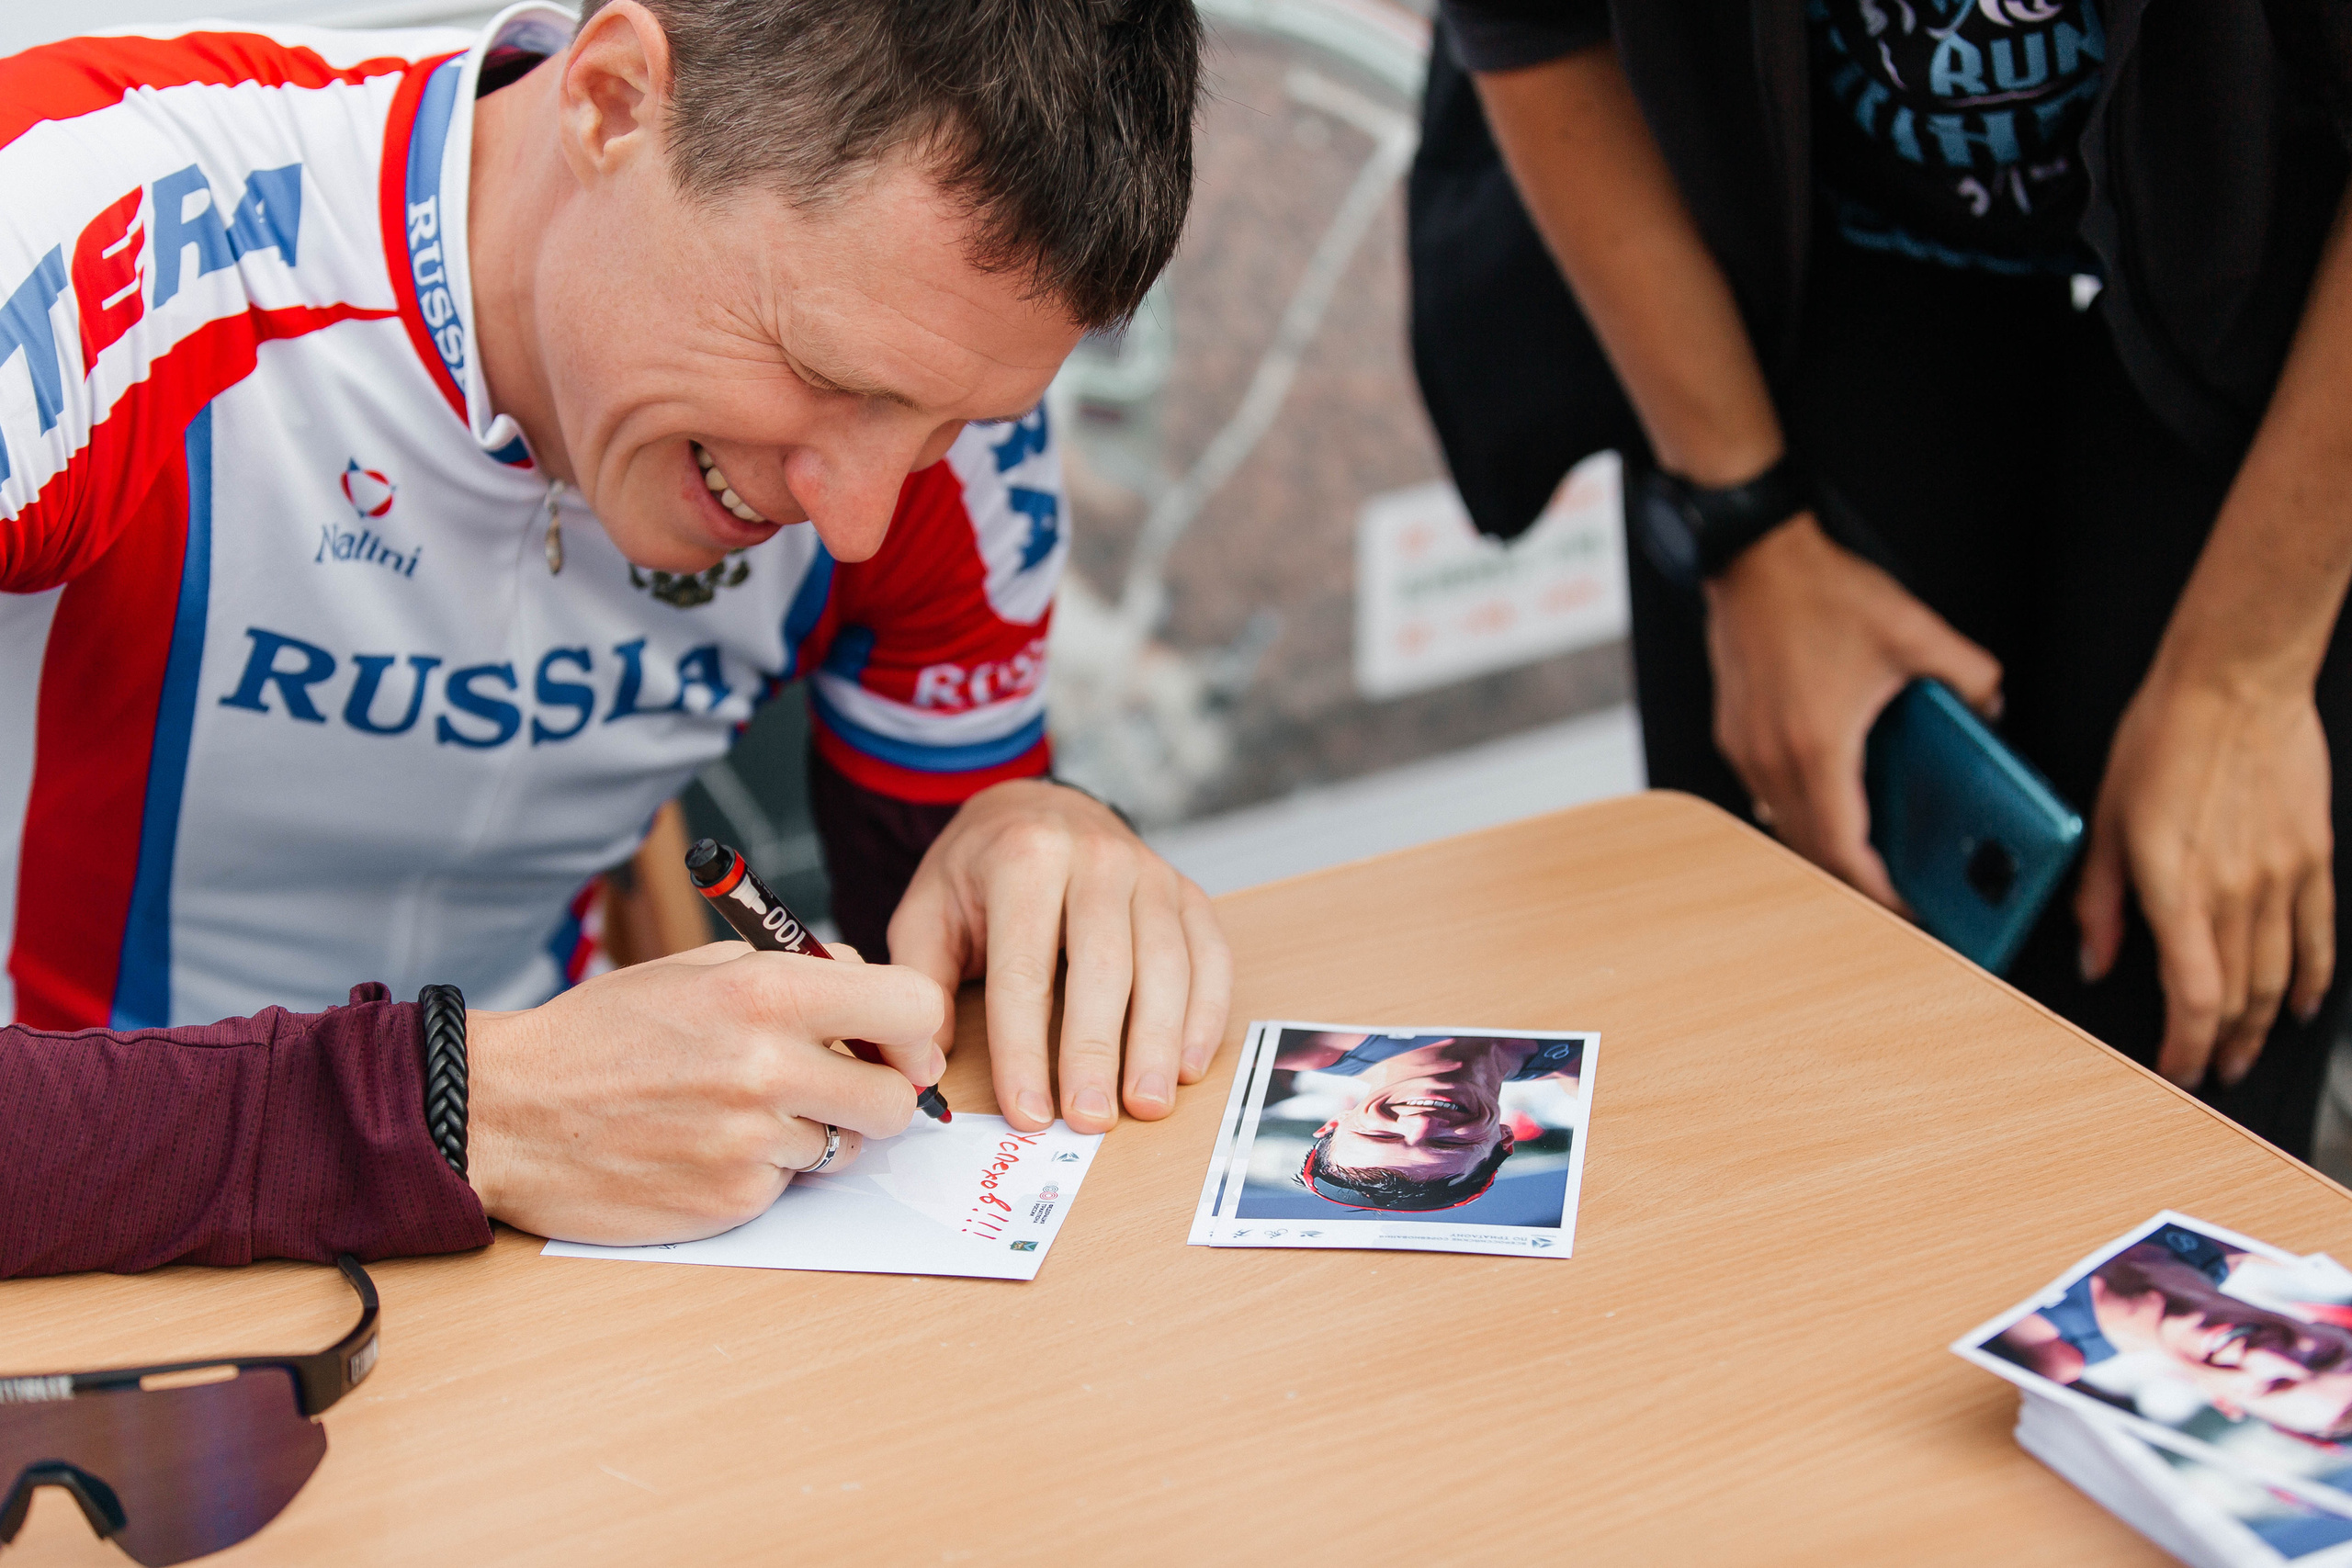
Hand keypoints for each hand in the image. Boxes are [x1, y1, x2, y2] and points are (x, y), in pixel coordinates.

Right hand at [465, 941, 946, 1243]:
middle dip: (877, 1096)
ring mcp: (751, 1141)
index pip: (912, 1005)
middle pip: (898, 1100)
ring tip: (744, 1111)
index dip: (915, 1029)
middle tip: (836, 1087)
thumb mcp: (700, 967)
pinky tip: (708, 1147)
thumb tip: (873, 992)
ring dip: (814, 1133)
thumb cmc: (606, 1031)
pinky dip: (764, 1169)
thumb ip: (797, 972)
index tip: (896, 1042)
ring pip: (845, 1147)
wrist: (508, 1110)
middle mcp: (768, 1066)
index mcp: (766, 991)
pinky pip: (790, 1185)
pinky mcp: (732, 1200)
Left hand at [888, 778, 1232, 1133]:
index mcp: (1024, 859)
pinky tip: (1187, 1065)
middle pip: (1104, 968)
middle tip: (1091, 1119)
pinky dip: (1205, 1014)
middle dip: (1097, 1052)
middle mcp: (1095, 858)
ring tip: (1146, 1105)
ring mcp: (1150, 873)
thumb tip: (930, 1065)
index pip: (1024, 970)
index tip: (1027, 1113)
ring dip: (1158, 1043)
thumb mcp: (927, 910)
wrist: (1035, 806)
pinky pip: (1210, 955)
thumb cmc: (979, 871)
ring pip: (1166, 965)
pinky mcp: (1187, 892)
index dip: (1024, 1049)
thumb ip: (925, 982)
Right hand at [1704, 513, 2004, 905]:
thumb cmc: (1817, 592)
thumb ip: (1969, 674)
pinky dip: (1802, 808)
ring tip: (1869, 849)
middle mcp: (1772, 759)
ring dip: (1826, 843)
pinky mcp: (1734, 733)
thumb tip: (1993, 706)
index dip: (1880, 892)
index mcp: (1819, 748)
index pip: (1846, 851)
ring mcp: (1746, 749)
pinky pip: (1768, 794)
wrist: (1752, 556)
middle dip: (1856, 880)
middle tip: (1897, 891)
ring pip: (1786, 824)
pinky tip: (1834, 792)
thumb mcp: (1914, 631)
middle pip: (1813, 850)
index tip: (1909, 908)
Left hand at [2077, 665, 2333, 1086]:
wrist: (2235, 681)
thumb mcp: (2105, 818)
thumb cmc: (2164, 735)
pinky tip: (2301, 1002)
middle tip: (2210, 1067)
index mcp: (2176, 886)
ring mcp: (2281, 876)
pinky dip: (2311, 979)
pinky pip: (2318, 935)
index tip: (2176, 1065)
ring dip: (2264, 1024)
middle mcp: (2235, 890)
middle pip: (2236, 996)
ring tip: (2249, 1050)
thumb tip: (2095, 957)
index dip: (2185, 1044)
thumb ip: (2099, 900)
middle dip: (2221, 1044)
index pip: (2192, 996)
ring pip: (2279, 976)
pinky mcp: (2312, 856)